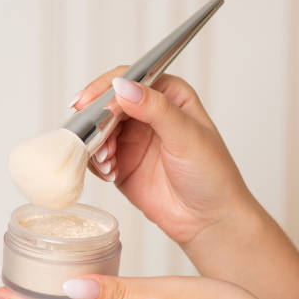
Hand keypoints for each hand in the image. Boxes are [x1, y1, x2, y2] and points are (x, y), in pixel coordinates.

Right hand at [73, 67, 257, 244]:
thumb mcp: (186, 136)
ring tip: (108, 162)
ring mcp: (131, 138)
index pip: (130, 79)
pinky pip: (96, 154)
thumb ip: (155, 109)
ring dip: (95, 143)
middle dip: (95, 120)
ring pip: (97, 129)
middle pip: (107, 103)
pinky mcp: (121, 162)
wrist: (208, 220)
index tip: (88, 104)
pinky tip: (110, 172)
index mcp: (168, 95)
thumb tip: (123, 86)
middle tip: (92, 138)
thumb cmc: (211, 174)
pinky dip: (96, 162)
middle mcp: (147, 112)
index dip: (105, 88)